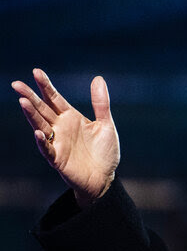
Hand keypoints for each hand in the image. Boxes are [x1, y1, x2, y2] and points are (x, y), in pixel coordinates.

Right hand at [12, 69, 120, 206]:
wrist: (105, 178)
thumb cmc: (104, 153)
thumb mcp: (106, 125)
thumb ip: (101, 104)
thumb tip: (98, 78)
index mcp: (71, 117)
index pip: (54, 98)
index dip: (46, 86)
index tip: (36, 71)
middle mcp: (60, 128)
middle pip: (42, 109)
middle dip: (30, 97)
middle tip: (16, 84)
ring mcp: (57, 142)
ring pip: (40, 125)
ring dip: (31, 115)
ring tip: (23, 101)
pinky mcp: (57, 158)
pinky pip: (47, 148)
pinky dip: (41, 141)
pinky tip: (37, 132)